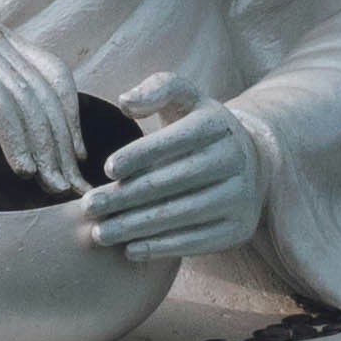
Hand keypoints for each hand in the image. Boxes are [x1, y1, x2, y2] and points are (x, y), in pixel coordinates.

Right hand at [0, 2, 89, 192]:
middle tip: (71, 186)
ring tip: (49, 187)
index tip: (75, 156)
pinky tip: (20, 168)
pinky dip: (13, 135)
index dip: (70, 113)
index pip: (48, 69)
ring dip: (44, 145)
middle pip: (43, 84)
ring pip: (23, 94)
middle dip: (63, 139)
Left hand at [82, 76, 264, 262]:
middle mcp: (235, 159)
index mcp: (217, 124)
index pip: (174, 140)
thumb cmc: (197, 128)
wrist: (250, 163)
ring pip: (182, 214)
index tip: (107, 169)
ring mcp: (241, 197)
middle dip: (125, 196)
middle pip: (173, 181)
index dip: (139, 154)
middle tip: (89, 207)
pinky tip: (130, 250)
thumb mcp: (183, 99)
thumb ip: (156, 90)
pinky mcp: (239, 228)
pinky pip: (197, 241)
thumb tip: (126, 101)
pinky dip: (161, 248)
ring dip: (136, 227)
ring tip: (101, 233)